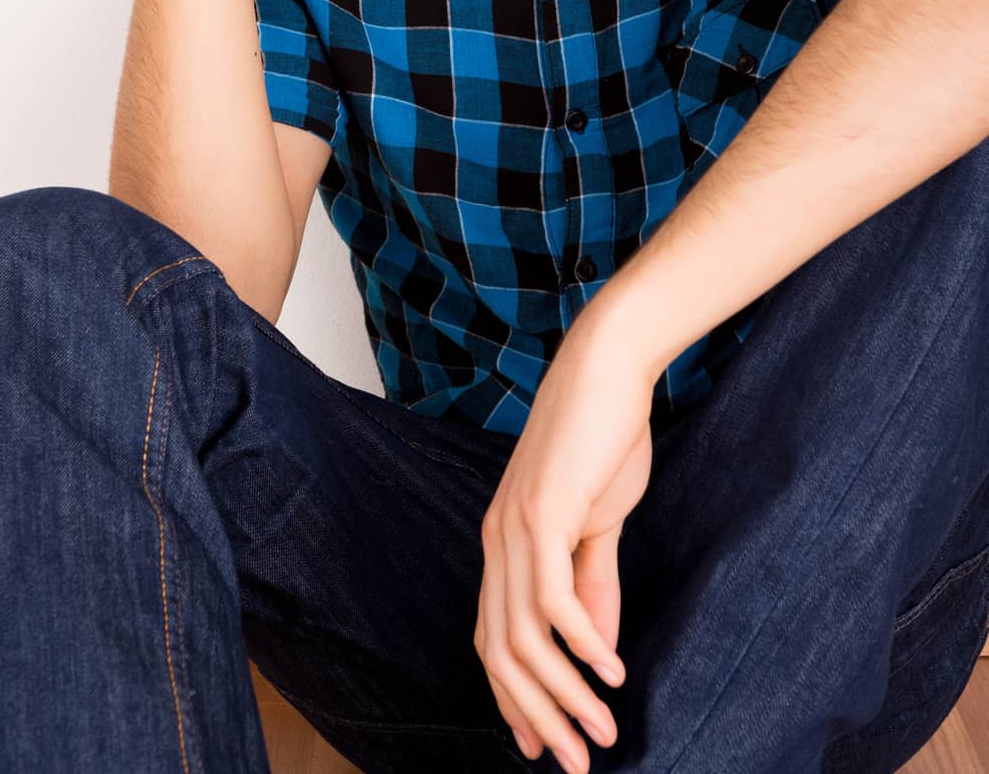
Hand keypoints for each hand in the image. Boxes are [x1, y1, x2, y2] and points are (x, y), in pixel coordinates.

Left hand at [473, 290, 658, 771]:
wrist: (607, 367)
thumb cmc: (604, 437)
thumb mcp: (599, 521)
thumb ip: (593, 583)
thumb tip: (595, 650)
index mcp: (503, 543)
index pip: (492, 639)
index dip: (514, 697)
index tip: (541, 746)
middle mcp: (496, 541)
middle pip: (501, 653)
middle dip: (540, 715)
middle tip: (577, 763)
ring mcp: (514, 528)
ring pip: (524, 638)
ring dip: (564, 694)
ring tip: (600, 733)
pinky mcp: (543, 514)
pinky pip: (553, 600)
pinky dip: (580, 645)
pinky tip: (609, 670)